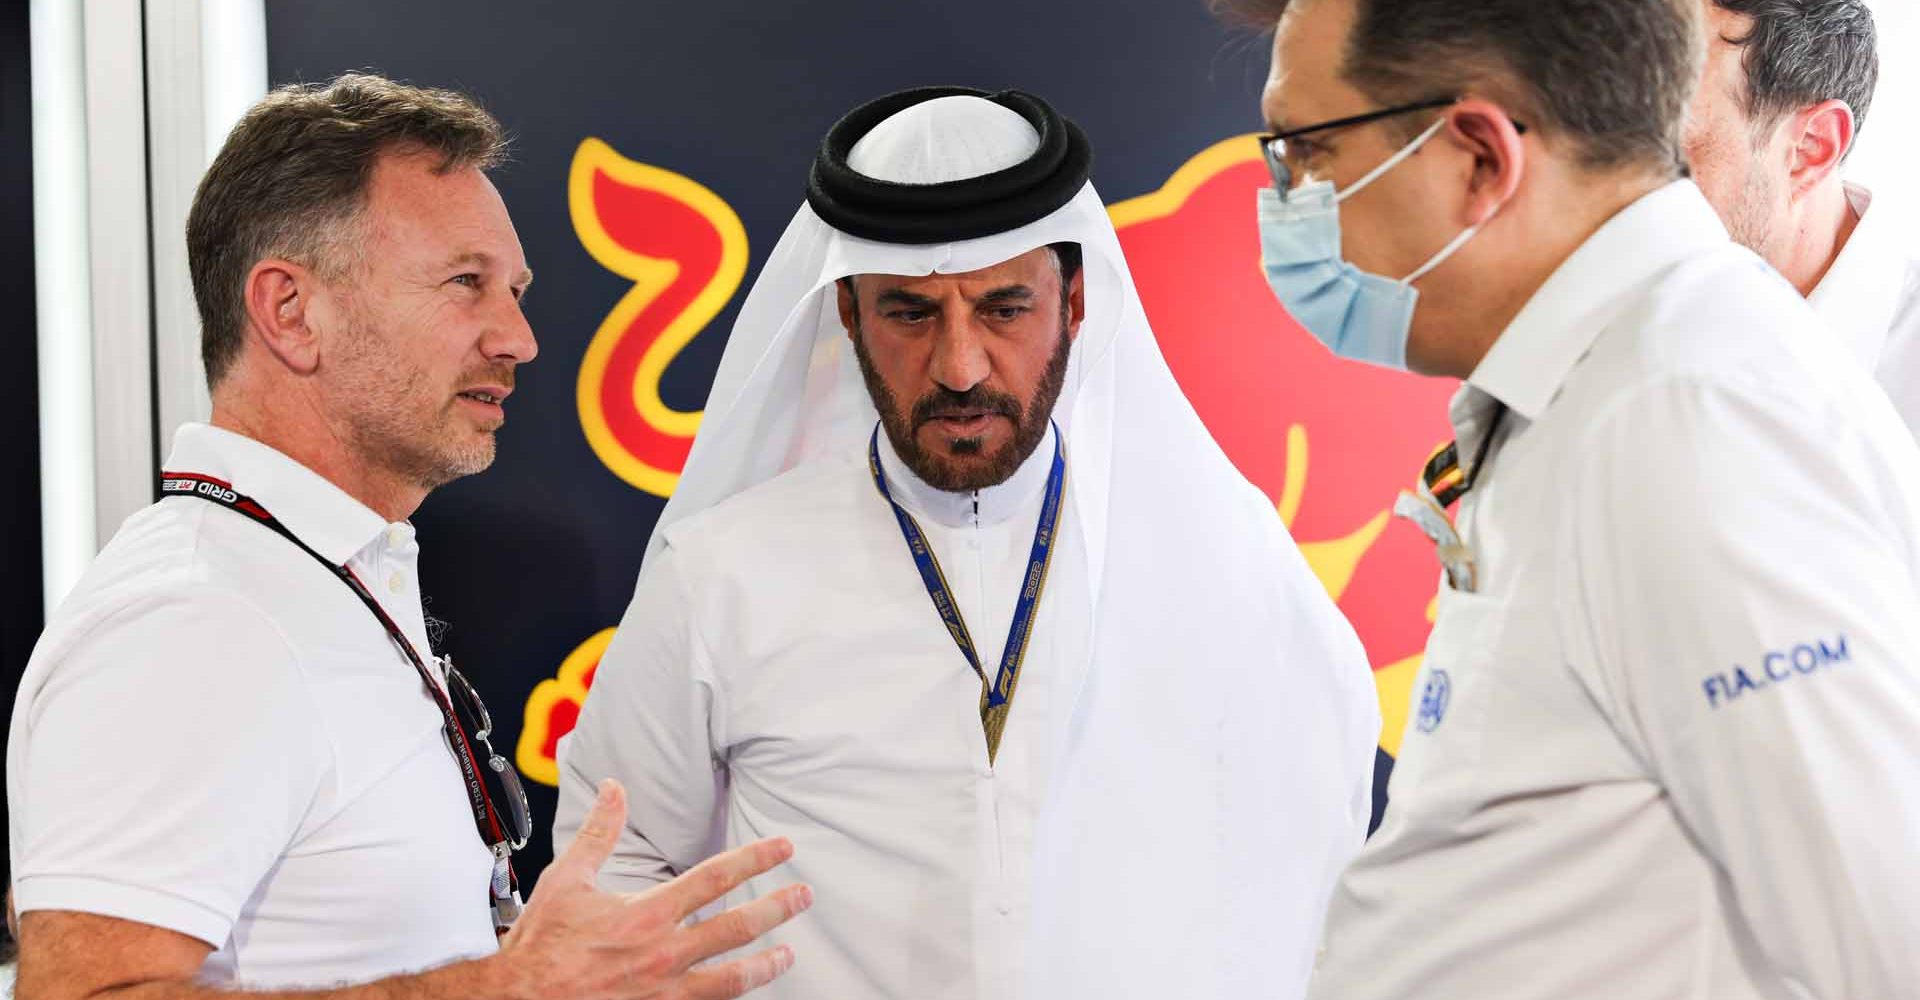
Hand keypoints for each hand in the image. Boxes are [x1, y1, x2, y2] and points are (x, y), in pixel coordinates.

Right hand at [494, 779, 810, 999]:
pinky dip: (729, 999)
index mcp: (645, 915)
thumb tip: (614, 788)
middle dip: (777, 910)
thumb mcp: (566, 880)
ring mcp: (663, 993)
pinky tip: (741, 991)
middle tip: (803, 897)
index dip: (755, 859)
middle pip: (737, 928)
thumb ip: (599, 832)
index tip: (783, 848)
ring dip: (765, 964)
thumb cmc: (539, 946)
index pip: (715, 879)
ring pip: (732, 980)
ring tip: (787, 955)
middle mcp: (662, 955)